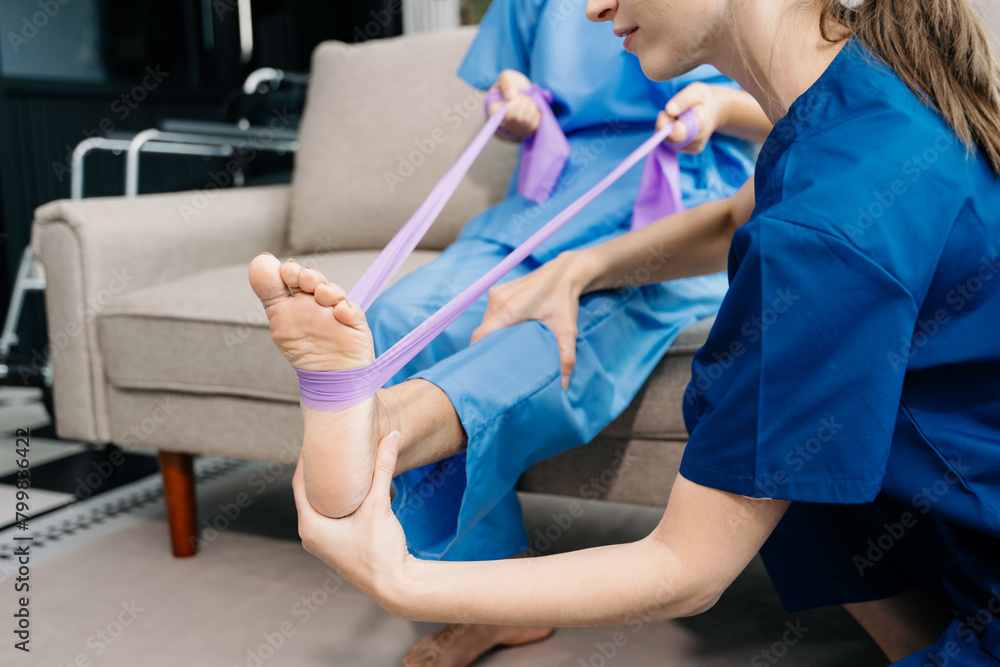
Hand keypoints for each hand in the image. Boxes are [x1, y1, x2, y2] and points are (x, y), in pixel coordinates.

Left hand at [293, 431, 410, 609]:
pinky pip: (329, 514)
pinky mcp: (335, 544)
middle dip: (318, 469)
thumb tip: (391, 435)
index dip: (306, 458)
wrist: (394, 585)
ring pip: (319, 503)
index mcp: (309, 525)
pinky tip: (349, 486)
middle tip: (327, 443)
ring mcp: (322, 541)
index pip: (299, 482)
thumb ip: (383, 469)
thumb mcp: (379, 505)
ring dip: (328, 484)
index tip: (315, 437)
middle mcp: (310, 534)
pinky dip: (336, 498)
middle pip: (308, 492)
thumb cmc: (381, 550)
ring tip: (338, 459)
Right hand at [471, 251, 586, 388]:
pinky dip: (494, 324)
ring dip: (490, 336)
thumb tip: (563, 386)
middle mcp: (499, 300)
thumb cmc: (565, 301)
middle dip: (486, 347)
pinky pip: (490, 312)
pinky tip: (504, 334)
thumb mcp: (567, 331)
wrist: (565, 272)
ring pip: (485, 321)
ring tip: (500, 351)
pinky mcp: (499, 290)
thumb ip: (566, 358)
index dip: (477, 352)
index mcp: (509, 310)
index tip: (481, 368)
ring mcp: (497, 292)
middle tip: (494, 364)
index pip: (481, 335)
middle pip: (482, 330)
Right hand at [487, 69, 541, 140]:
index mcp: (494, 111)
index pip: (508, 111)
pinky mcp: (527, 131)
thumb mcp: (508, 77)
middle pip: (519, 116)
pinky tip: (531, 108)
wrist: (522, 92)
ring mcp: (515, 130)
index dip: (516, 100)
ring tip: (526, 101)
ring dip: (531, 106)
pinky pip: (536, 123)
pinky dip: (536, 112)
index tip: (515, 94)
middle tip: (522, 96)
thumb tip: (512, 95)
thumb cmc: (513, 85)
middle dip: (525, 102)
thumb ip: (507, 82)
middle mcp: (503, 124)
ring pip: (528, 119)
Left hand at [656, 82, 729, 153]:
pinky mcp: (691, 150)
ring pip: (669, 143)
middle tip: (672, 112)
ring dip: (669, 130)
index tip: (664, 113)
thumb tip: (669, 110)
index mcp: (699, 126)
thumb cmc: (704, 99)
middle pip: (669, 140)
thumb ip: (682, 100)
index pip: (676, 134)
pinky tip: (681, 125)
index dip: (664, 124)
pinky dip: (672, 134)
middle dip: (665, 126)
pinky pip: (673, 145)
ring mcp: (694, 147)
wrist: (717, 110)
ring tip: (679, 118)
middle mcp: (697, 140)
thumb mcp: (696, 91)